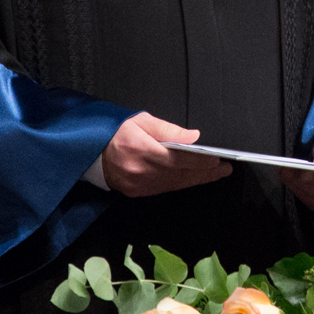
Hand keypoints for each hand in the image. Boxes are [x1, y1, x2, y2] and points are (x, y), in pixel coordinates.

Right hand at [100, 112, 231, 197]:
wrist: (89, 153)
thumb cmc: (115, 132)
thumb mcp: (141, 121)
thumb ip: (168, 130)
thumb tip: (192, 137)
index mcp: (141, 149)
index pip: (178, 159)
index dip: (200, 161)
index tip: (217, 159)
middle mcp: (140, 170)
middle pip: (180, 174)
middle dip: (205, 172)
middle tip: (224, 169)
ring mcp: (138, 184)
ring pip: (175, 184)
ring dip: (197, 179)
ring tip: (215, 173)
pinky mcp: (137, 192)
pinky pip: (165, 189)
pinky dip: (182, 183)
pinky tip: (194, 178)